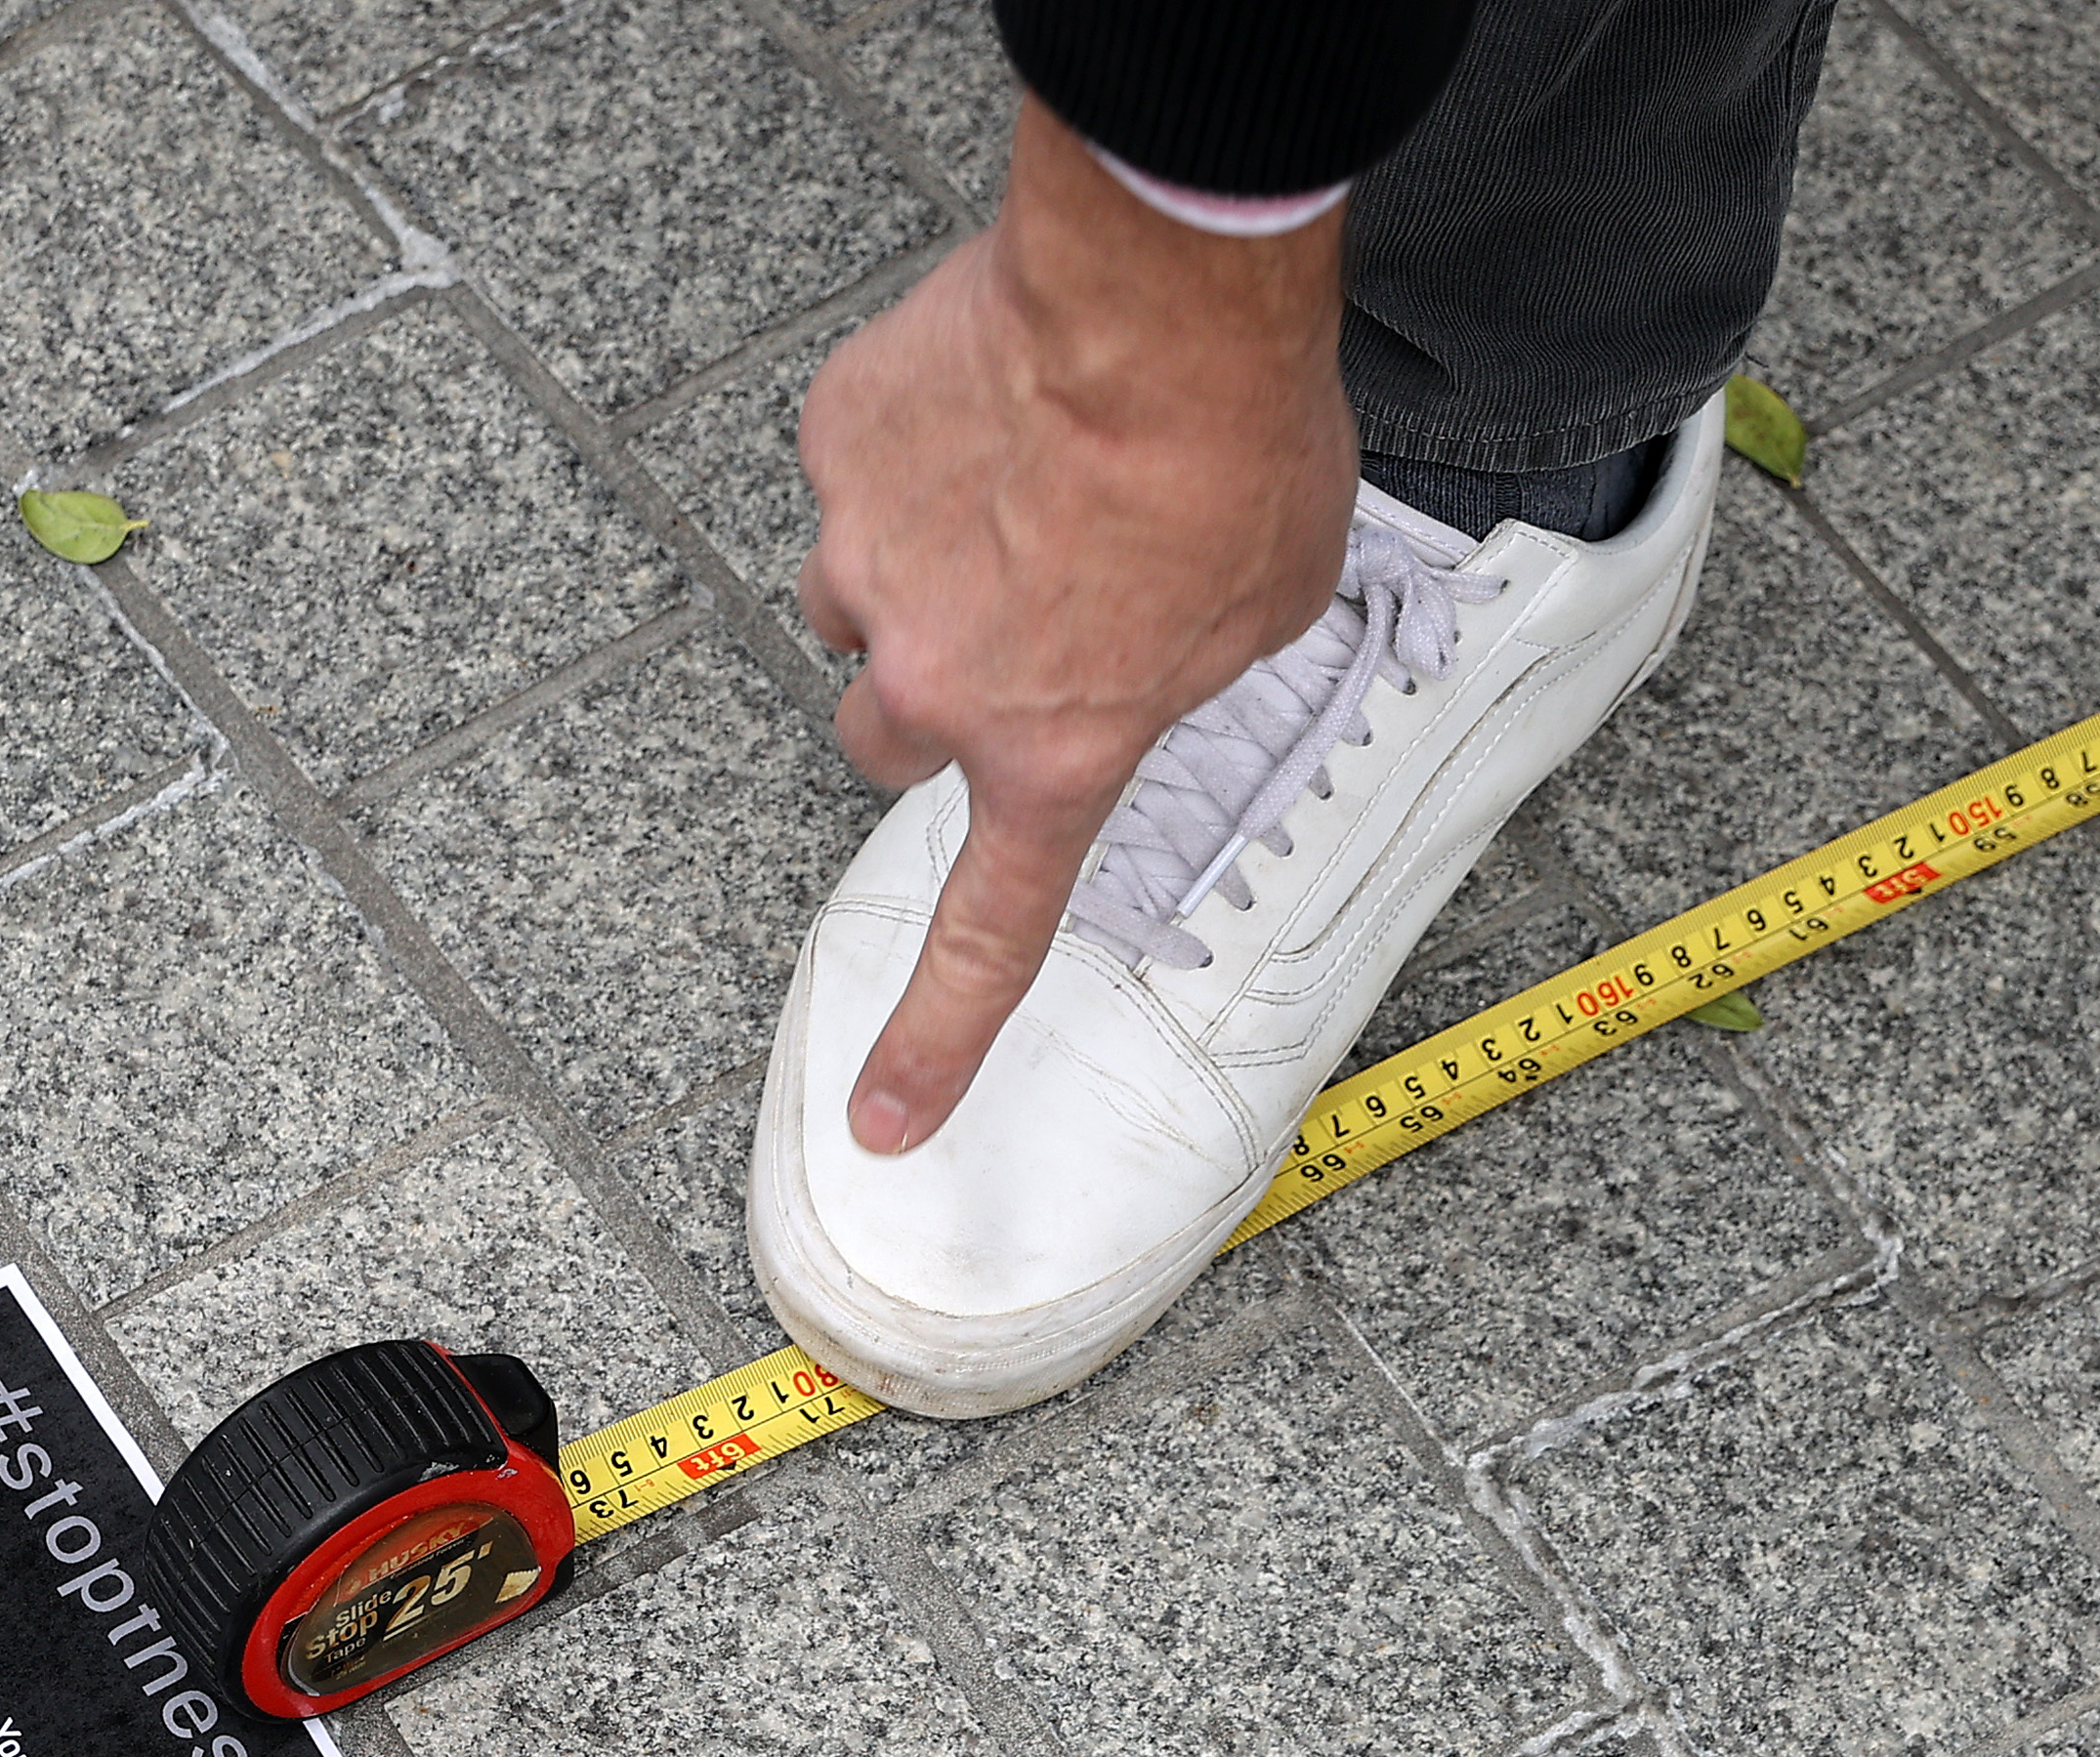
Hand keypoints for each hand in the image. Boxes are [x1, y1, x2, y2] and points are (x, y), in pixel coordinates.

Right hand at [797, 99, 1356, 1151]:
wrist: (1163, 292)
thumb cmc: (1236, 450)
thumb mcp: (1261, 612)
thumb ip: (1176, 669)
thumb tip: (1143, 647)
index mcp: (1056, 753)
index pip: (986, 939)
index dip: (933, 1044)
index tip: (883, 1119)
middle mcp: (937, 683)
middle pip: (885, 736)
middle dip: (933, 691)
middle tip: (1009, 614)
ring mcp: (868, 562)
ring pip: (862, 595)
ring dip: (924, 560)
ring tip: (1022, 474)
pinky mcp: (837, 447)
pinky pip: (860, 464)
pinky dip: (915, 439)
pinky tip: (994, 389)